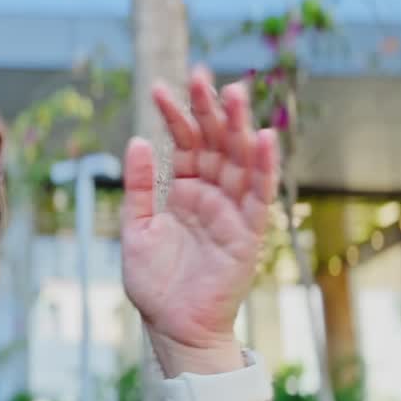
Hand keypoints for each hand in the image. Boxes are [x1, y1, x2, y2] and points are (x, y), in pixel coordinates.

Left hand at [121, 66, 277, 375]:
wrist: (173, 326)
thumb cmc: (156, 283)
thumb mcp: (138, 228)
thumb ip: (140, 187)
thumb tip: (138, 141)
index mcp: (186, 190)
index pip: (184, 143)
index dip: (176, 116)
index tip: (161, 87)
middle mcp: (213, 195)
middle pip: (216, 142)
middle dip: (209, 109)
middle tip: (201, 75)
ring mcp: (233, 212)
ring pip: (240, 160)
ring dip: (239, 126)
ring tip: (233, 92)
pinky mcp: (248, 234)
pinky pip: (259, 196)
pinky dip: (263, 167)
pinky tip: (262, 138)